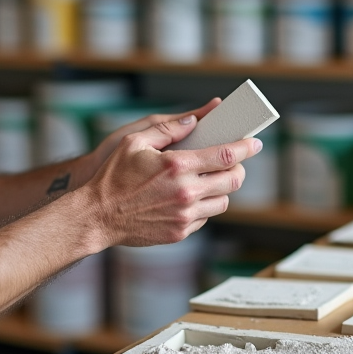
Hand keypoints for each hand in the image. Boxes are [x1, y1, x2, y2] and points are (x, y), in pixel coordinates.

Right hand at [79, 113, 259, 248]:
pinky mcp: (180, 232)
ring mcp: (184, 215)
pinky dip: (204, 206)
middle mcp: (186, 192)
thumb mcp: (134, 141)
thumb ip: (168, 128)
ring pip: (223, 201)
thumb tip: (194, 121)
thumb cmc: (113, 176)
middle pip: (233, 180)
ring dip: (223, 189)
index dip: (246, 147)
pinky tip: (192, 197)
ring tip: (212, 180)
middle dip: (239, 168)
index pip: (226, 154)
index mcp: (177, 166)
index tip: (255, 142)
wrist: (97, 216)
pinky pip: (205, 218)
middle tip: (235, 162)